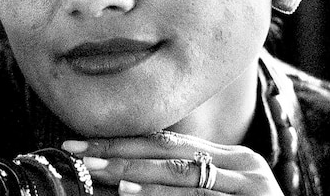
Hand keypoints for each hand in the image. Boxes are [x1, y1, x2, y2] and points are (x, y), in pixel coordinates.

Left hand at [62, 131, 283, 195]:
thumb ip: (184, 185)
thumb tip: (124, 181)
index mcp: (233, 159)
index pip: (170, 143)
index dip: (124, 142)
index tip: (82, 145)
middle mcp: (243, 166)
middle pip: (172, 152)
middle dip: (120, 152)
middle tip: (78, 153)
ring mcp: (251, 186)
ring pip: (182, 176)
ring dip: (134, 174)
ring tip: (97, 172)